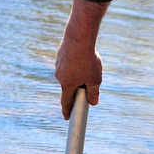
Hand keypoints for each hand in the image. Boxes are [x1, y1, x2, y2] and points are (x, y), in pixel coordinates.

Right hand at [55, 0, 108, 116]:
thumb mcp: (95, 79)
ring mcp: (58, 64)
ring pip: (69, 73)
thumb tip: (94, 103)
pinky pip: (68, 63)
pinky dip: (75, 63)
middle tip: (88, 83)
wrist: (79, 36)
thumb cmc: (87, 59)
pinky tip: (82, 56)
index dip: (67, 110)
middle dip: (77, 87)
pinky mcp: (60, 54)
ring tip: (88, 64)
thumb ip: (94, 93)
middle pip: (69, 86)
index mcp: (67, 85)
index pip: (66, 102)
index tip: (66, 117)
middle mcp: (59, 76)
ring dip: (77, 73)